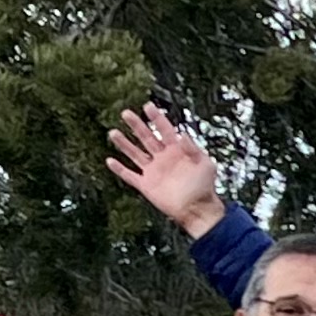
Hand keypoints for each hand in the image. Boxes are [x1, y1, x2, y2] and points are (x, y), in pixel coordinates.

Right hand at [106, 104, 226, 239]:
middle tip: (125, 113)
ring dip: (124, 144)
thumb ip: (194, 149)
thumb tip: (183, 135)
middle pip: (146, 138)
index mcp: (177, 150)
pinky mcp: (146, 185)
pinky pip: (130, 175)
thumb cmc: (205, 186)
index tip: (147, 106)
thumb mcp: (206, 165)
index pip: (164, 130)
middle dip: (136, 125)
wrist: (197, 209)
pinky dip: (119, 169)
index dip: (156, 118)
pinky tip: (109, 160)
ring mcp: (153, 171)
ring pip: (135, 154)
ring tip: (113, 132)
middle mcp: (162, 158)